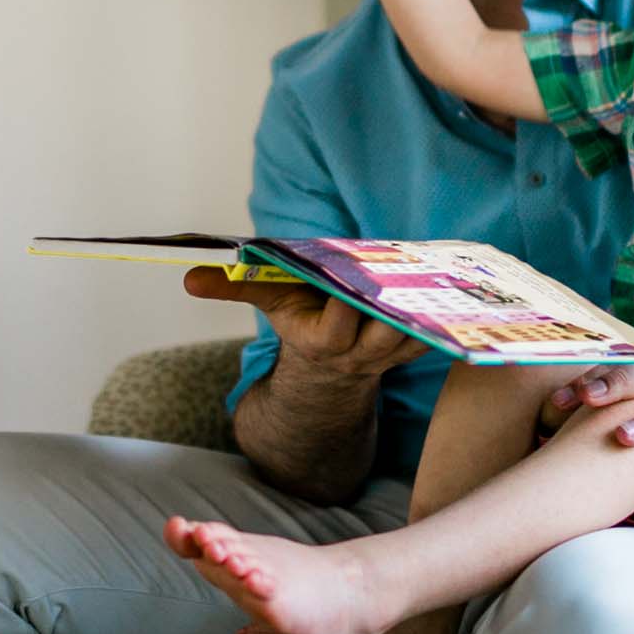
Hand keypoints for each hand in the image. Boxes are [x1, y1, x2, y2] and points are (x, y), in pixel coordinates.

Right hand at [185, 265, 421, 379]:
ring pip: (414, 331)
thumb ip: (233, 286)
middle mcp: (360, 352)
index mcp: (323, 340)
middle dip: (395, 300)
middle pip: (385, 327)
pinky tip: (446, 278)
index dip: (350, 301)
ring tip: (432, 266)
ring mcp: (388, 354)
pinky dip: (440, 310)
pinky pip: (432, 331)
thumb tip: (187, 278)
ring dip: (425, 302)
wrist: (327, 368)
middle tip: (406, 265)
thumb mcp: (265, 302)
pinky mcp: (409, 347)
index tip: (355, 274)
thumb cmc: (297, 319)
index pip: (341, 322)